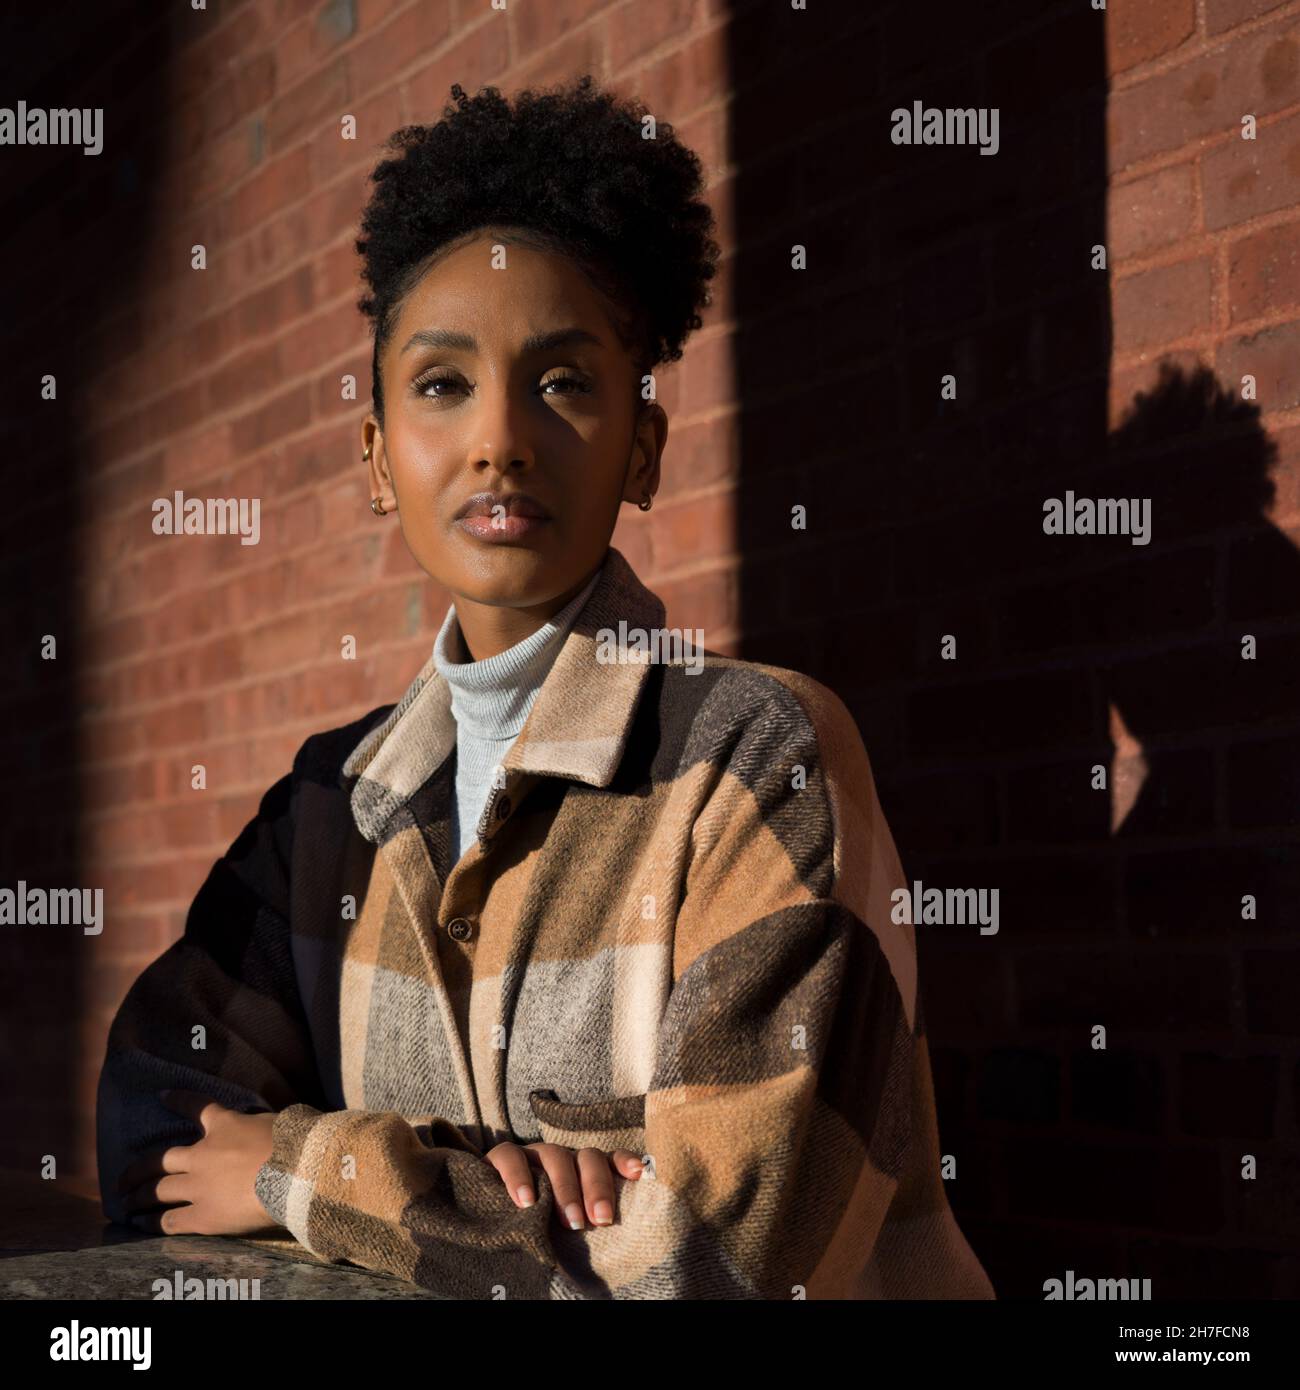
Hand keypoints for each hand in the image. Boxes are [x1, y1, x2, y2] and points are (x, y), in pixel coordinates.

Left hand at [116, 1089, 281, 1236]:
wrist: (293, 1172)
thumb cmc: (292, 1142)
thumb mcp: (273, 1120)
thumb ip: (258, 1125)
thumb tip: (261, 1128)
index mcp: (224, 1125)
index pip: (197, 1107)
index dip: (178, 1100)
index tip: (162, 1095)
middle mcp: (203, 1154)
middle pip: (161, 1160)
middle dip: (138, 1169)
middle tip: (122, 1178)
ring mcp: (199, 1186)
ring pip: (158, 1190)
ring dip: (138, 1196)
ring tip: (125, 1203)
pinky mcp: (203, 1216)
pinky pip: (169, 1220)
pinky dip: (151, 1221)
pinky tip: (139, 1224)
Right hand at [485, 1141, 642, 1229]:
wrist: (487, 1217)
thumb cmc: (537, 1228)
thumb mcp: (565, 1228)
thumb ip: (586, 1224)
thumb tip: (619, 1253)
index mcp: (582, 1171)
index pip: (609, 1159)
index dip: (624, 1162)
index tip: (639, 1174)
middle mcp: (562, 1158)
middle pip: (587, 1157)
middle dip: (597, 1187)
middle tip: (601, 1220)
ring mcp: (532, 1154)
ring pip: (554, 1154)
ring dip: (565, 1187)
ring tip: (569, 1221)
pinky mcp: (501, 1157)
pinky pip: (510, 1156)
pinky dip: (518, 1177)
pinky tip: (525, 1202)